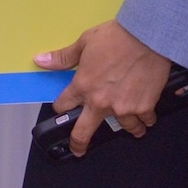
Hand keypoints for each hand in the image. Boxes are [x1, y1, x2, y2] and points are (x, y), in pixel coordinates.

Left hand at [37, 20, 171, 156]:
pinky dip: (146, 119)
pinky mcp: (144, 108)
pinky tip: (147, 114)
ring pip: (124, 128)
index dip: (62, 107)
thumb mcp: (84, 42)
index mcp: (83, 86)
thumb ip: (63, 57)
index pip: (64, 105)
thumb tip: (40, 61)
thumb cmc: (115, 37)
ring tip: (131, 126)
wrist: (147, 37)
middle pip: (84, 131)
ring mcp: (123, 108)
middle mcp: (101, 102)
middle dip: (79, 143)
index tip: (64, 108)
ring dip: (128, 127)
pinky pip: (145, 121)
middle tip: (78, 150)